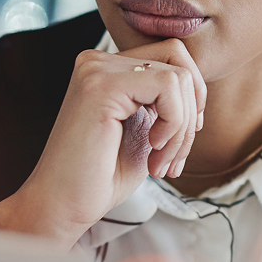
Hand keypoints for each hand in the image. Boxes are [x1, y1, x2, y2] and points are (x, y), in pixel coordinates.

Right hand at [0, 39, 205, 247]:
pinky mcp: (101, 85)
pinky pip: (168, 87)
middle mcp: (98, 61)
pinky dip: (173, 124)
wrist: (63, 205)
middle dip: (191, 113)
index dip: (190, 97)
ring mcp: (97, 69)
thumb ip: (164, 103)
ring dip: (181, 129)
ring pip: (178, 76)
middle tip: (172, 157)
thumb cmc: (100, 176)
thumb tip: (199, 87)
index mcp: (106, 68)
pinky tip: (152, 150)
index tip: (179, 140)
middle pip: (179, 59)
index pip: (172, 56)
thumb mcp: (144, 130)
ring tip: (160, 162)